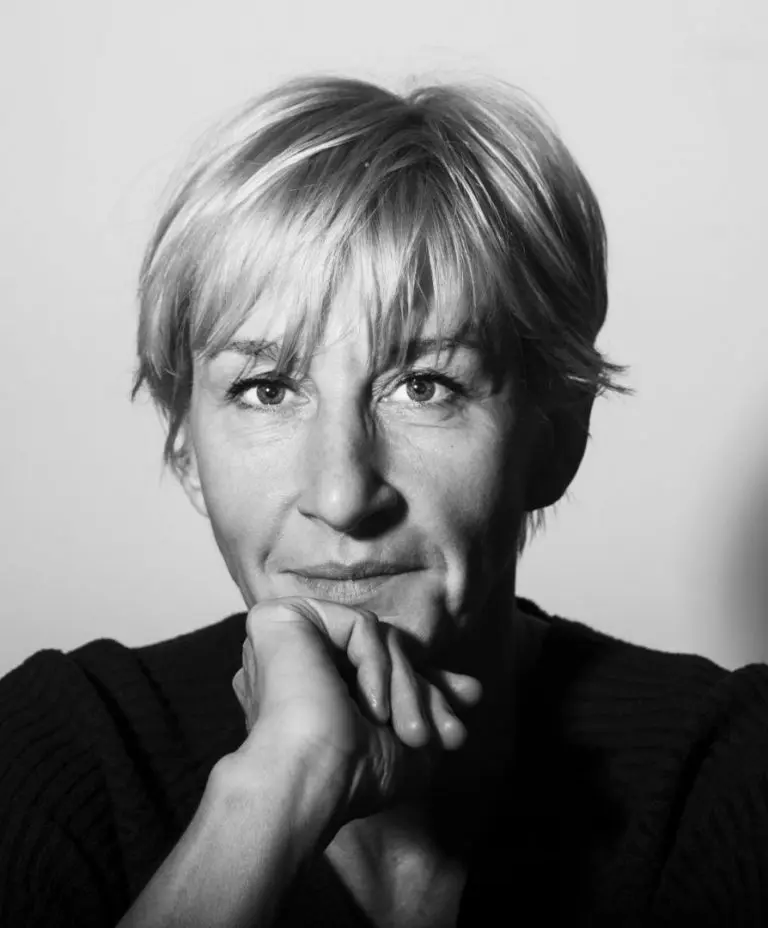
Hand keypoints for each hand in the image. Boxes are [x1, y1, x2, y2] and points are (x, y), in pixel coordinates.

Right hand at [231, 597, 480, 824]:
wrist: (310, 780)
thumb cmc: (354, 778)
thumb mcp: (408, 747)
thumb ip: (429, 711)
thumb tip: (470, 689)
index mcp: (314, 691)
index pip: (379, 669)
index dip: (426, 682)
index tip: (471, 698)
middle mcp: (297, 661)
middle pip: (383, 653)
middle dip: (424, 690)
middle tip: (451, 734)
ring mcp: (288, 640)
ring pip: (375, 640)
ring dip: (407, 687)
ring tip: (415, 735)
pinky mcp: (282, 620)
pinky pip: (360, 626)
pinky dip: (379, 664)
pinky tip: (373, 705)